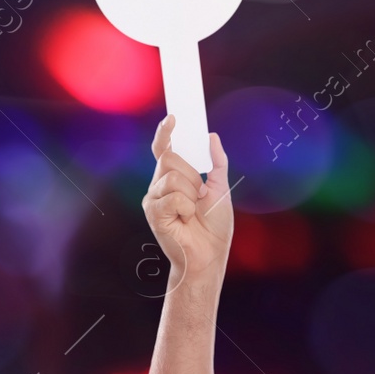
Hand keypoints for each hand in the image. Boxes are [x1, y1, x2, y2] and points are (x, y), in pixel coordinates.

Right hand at [141, 116, 232, 289]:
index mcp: (174, 177)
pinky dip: (186, 208)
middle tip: (200, 196)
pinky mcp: (153, 213)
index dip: (165, 132)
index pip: (164, 148)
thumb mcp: (221, 189)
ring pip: (173, 178)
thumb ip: (217, 163)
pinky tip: (185, 219)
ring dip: (192, 195)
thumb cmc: (213, 227)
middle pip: (170, 158)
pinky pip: (172, 197)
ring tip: (192, 211)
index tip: (173, 117)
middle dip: (192, 175)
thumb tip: (212, 137)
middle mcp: (159, 185)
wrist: (209, 256)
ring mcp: (154, 199)